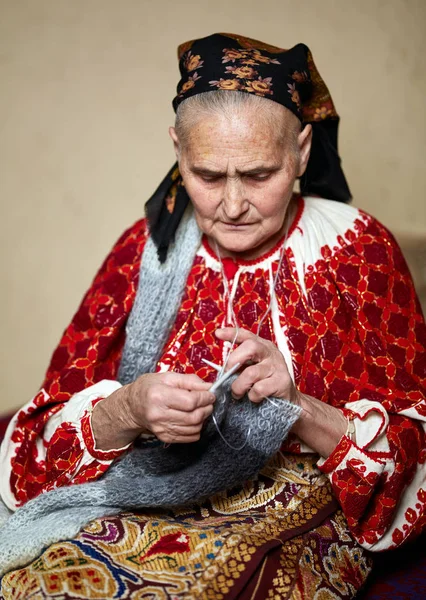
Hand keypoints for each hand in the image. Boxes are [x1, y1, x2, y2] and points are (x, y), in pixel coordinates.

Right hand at [92, 372, 214, 448]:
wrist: (132, 406)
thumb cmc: (149, 388)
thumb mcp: (167, 377)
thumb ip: (190, 380)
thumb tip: (209, 387)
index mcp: (159, 396)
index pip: (190, 401)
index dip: (205, 398)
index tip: (211, 394)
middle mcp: (158, 414)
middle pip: (193, 417)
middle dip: (207, 408)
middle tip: (209, 401)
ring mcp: (161, 428)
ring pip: (193, 428)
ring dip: (203, 419)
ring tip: (201, 409)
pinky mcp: (164, 437)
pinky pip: (189, 438)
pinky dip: (197, 429)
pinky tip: (193, 419)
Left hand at [216, 327, 347, 457]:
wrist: (288, 401)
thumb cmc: (266, 383)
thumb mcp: (253, 369)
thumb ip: (240, 365)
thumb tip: (221, 369)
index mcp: (262, 346)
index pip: (246, 335)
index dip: (232, 333)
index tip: (218, 334)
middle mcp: (270, 353)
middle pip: (250, 347)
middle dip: (233, 361)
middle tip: (227, 375)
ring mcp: (277, 366)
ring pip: (251, 373)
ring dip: (239, 386)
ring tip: (237, 393)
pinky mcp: (282, 382)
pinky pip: (259, 389)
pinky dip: (252, 396)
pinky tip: (254, 398)